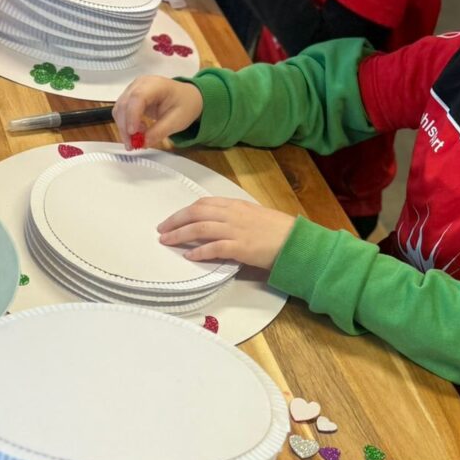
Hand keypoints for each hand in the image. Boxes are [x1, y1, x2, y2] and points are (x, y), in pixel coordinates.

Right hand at [114, 76, 203, 147]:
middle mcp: (140, 84)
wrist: (187, 98)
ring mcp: (133, 90)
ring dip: (123, 128)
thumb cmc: (184, 105)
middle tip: (132, 145)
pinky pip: (121, 112)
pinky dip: (125, 125)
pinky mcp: (130, 98)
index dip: (132, 115)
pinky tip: (137, 133)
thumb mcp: (177, 121)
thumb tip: (144, 142)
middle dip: (125, 127)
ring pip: (119, 109)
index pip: (137, 97)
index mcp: (155, 85)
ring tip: (137, 141)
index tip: (133, 133)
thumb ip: (160, 131)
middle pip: (125, 104)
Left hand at [157, 197, 294, 269]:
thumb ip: (238, 217)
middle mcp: (233, 214)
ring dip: (180, 234)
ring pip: (200, 227)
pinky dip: (199, 251)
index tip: (174, 218)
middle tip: (161, 229)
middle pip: (197, 212)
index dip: (185, 210)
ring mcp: (236, 230)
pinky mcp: (240, 247)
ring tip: (166, 241)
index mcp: (237, 205)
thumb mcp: (256, 216)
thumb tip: (221, 223)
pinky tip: (189, 255)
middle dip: (176, 220)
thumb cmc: (280, 231)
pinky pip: (214, 247)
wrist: (297, 242)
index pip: (205, 203)